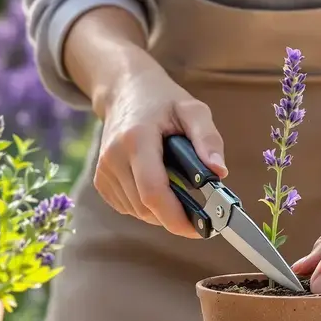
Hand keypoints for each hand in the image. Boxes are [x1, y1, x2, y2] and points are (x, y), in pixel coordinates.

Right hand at [95, 65, 227, 237]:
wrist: (124, 91)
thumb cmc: (163, 101)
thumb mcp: (193, 110)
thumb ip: (208, 139)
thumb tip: (220, 172)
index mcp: (136, 139)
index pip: (153, 192)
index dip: (177, 218)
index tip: (200, 229)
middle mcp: (113, 157)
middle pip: (146, 207)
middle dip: (175, 215)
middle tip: (199, 210)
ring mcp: (103, 170)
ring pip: (138, 212)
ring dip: (162, 211)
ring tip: (178, 188)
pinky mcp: (101, 180)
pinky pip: (128, 208)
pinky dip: (147, 206)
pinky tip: (158, 185)